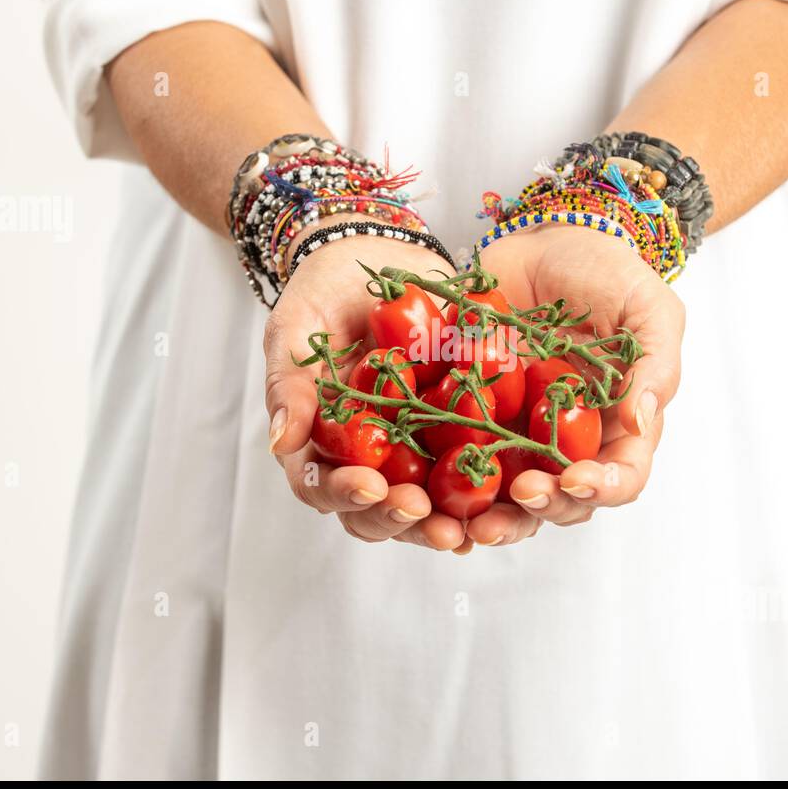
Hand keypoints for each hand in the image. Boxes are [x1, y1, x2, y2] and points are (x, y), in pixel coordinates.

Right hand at [263, 226, 472, 551]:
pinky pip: (474, 473)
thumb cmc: (325, 294)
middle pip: (376, 511)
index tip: (370, 486)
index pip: (323, 486)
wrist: (379, 260)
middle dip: (398, 519)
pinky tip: (506, 500)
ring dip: (441, 524)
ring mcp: (413, 451)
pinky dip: (488, 495)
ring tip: (462, 528)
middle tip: (421, 513)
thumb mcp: (295, 329)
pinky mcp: (457, 436)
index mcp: (321, 443)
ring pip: (424, 507)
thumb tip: (280, 441)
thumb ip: (288, 384)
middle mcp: (367, 458)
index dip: (345, 494)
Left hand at [461, 226, 684, 543]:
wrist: (542, 238)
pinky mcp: (468, 417)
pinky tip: (423, 488)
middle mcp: (567, 443)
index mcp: (618, 426)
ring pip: (505, 496)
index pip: (621, 477)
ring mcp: (516, 433)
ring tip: (468, 521)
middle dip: (540, 508)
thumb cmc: (606, 272)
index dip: (602, 488)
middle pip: (560, 500)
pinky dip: (439, 481)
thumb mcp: (647, 308)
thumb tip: (642, 423)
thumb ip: (654, 365)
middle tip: (518, 496)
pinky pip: (453, 458)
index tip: (575, 480)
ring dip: (491, 515)